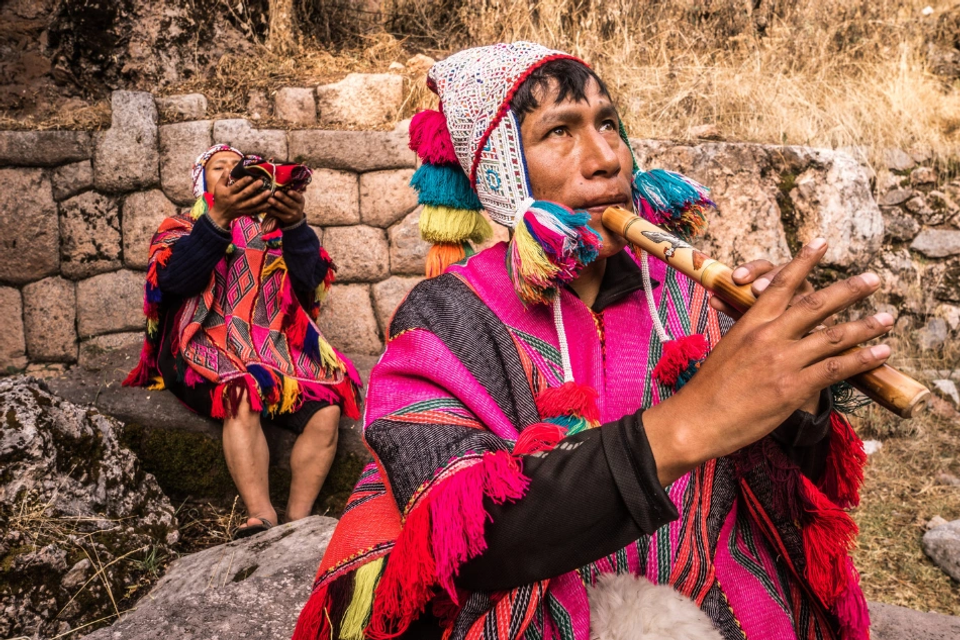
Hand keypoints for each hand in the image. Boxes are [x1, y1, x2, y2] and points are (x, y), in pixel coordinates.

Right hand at [207, 173, 271, 227]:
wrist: (221, 214)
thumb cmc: (220, 198)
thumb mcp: (218, 187)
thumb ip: (223, 178)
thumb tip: (228, 168)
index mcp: (228, 193)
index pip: (237, 186)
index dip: (243, 182)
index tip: (251, 176)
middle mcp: (235, 200)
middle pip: (246, 194)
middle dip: (254, 188)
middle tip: (262, 182)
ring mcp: (241, 207)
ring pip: (252, 202)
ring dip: (261, 197)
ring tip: (269, 192)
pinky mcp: (246, 212)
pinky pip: (255, 210)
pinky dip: (263, 207)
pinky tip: (270, 203)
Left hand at [264, 190, 305, 227]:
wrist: (296, 218)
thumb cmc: (294, 204)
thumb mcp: (297, 199)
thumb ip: (293, 193)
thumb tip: (284, 182)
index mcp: (301, 201)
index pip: (298, 197)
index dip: (294, 194)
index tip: (289, 191)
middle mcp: (297, 208)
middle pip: (289, 202)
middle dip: (282, 197)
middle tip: (276, 193)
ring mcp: (291, 214)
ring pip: (282, 208)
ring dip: (275, 203)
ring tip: (269, 199)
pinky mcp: (285, 218)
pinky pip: (277, 214)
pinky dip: (271, 210)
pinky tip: (266, 207)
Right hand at [643, 238, 893, 485]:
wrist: (697, 418)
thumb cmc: (707, 388)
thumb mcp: (726, 350)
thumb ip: (749, 334)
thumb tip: (760, 325)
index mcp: (750, 323)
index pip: (781, 284)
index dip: (804, 262)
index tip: (821, 244)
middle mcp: (769, 335)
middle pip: (816, 303)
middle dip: (849, 289)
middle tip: (873, 279)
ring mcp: (783, 360)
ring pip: (833, 335)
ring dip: (865, 325)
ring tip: (887, 318)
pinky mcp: (793, 386)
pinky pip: (835, 368)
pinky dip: (862, 359)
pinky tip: (880, 352)